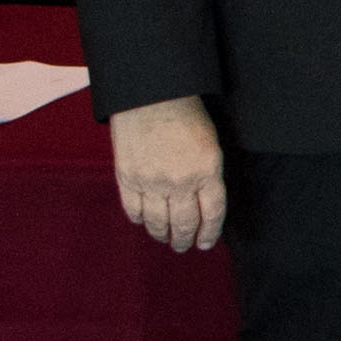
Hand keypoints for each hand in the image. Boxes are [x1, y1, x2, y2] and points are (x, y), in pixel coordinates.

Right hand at [109, 94, 227, 252]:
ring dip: (162, 235)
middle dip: (184, 240)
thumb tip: (203, 205)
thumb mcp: (209, 144)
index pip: (212, 214)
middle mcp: (180, 180)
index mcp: (207, 170)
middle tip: (182, 246)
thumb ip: (208, 175)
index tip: (205, 243)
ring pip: (158, 222)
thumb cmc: (184, 114)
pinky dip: (139, 219)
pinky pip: (133, 209)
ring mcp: (152, 181)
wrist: (150, 94)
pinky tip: (143, 221)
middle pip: (184, 223)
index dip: (209, 234)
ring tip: (164, 238)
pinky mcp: (128, 177)